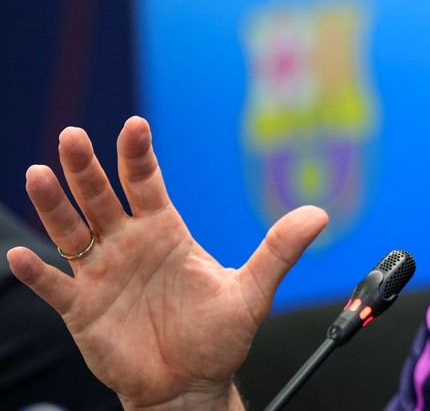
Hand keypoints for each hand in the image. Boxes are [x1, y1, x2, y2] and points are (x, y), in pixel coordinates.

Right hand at [5, 117, 327, 409]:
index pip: (147, 184)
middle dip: (87, 168)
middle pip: (102, 198)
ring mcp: (102, 274)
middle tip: (74, 137)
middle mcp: (129, 245)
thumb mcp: (252, 292)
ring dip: (54, 205)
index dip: (138, 156)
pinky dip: (37, 271)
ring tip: (38, 174)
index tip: (134, 125)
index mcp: (166, 233)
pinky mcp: (83, 309)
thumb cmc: (217, 338)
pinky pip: (55, 285)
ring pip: (72, 231)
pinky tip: (19, 254)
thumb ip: (279, 251)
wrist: (190, 385)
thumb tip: (318, 214)